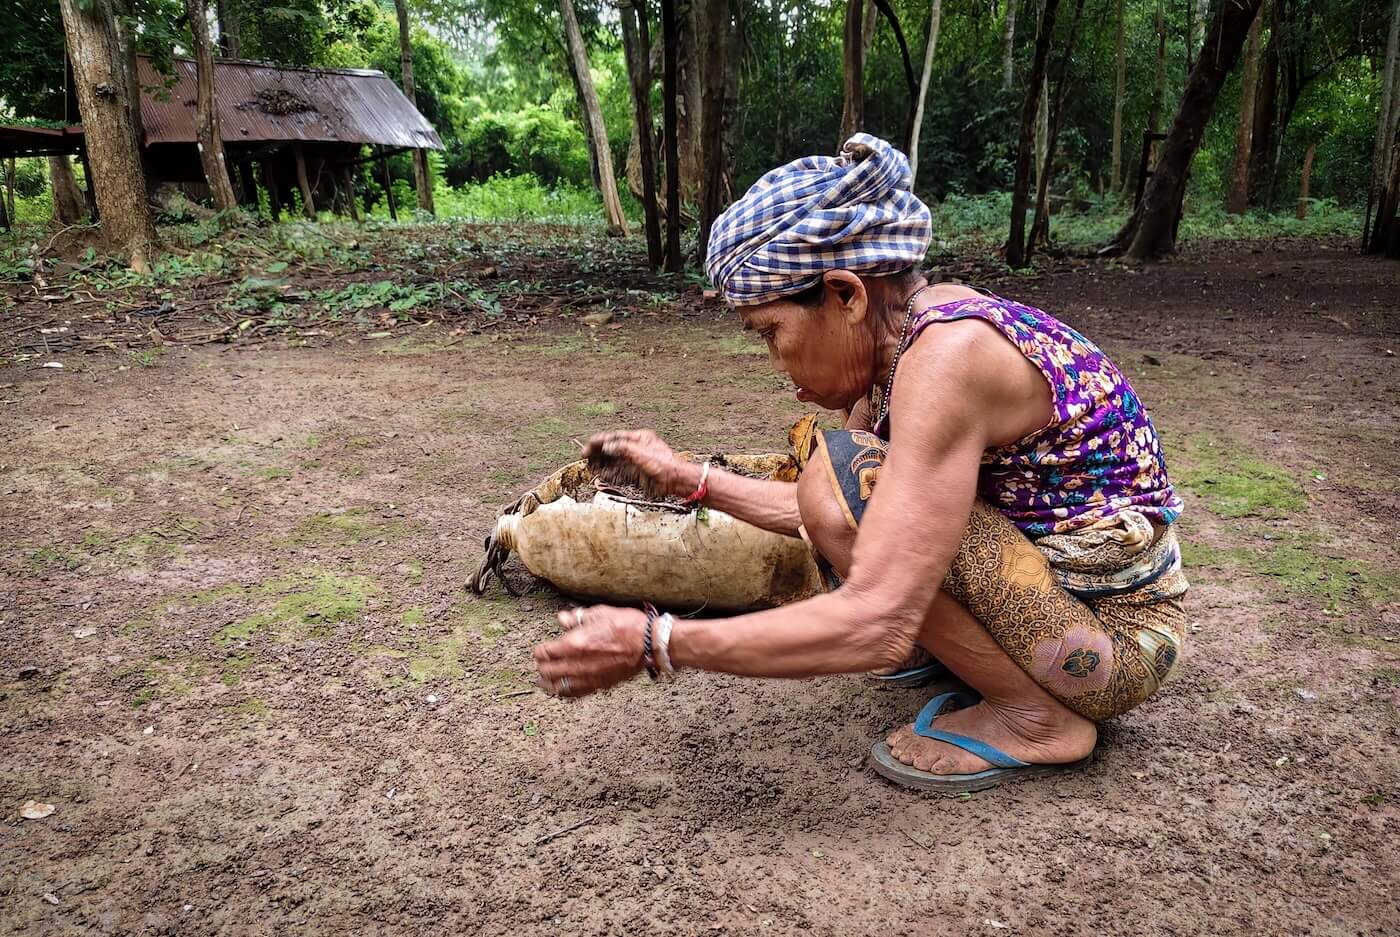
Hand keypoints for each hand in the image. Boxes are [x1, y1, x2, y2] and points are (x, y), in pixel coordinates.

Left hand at [533, 605, 647, 697]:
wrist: (649, 644)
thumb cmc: (627, 626)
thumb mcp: (599, 613)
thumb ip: (577, 618)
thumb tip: (562, 618)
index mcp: (576, 643)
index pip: (547, 652)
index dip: (539, 652)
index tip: (538, 651)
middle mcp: (579, 663)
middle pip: (549, 671)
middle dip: (541, 669)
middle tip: (537, 666)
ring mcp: (589, 677)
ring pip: (560, 686)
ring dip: (549, 684)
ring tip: (543, 683)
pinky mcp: (600, 685)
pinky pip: (577, 693)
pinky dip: (565, 693)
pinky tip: (561, 692)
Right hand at [583, 429, 693, 497]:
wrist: (675, 480)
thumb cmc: (663, 464)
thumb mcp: (640, 452)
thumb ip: (622, 448)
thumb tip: (607, 446)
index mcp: (639, 438)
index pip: (615, 437)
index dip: (600, 441)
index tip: (588, 445)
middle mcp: (636, 449)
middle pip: (613, 449)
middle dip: (598, 453)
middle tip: (585, 458)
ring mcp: (636, 462)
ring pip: (614, 462)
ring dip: (602, 464)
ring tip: (590, 467)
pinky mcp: (636, 475)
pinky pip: (619, 473)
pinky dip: (609, 474)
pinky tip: (601, 476)